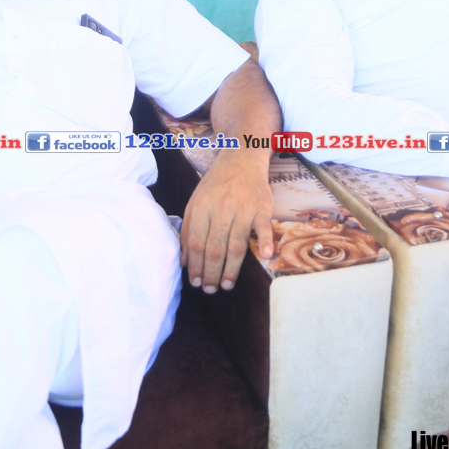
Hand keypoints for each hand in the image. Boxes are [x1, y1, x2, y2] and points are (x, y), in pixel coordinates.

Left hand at [180, 155, 272, 292]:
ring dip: (231, 269)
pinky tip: (265, 257)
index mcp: (201, 207)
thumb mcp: (195, 201)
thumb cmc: (216, 184)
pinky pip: (264, 227)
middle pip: (215, 248)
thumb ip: (187, 230)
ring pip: (236, 244)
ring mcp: (243, 208)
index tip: (195, 281)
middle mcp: (221, 209)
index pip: (196, 243)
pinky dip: (265, 241)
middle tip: (210, 289)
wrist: (241, 158)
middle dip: (211, 273)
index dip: (195, 266)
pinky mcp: (262, 208)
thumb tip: (183, 260)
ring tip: (226, 285)